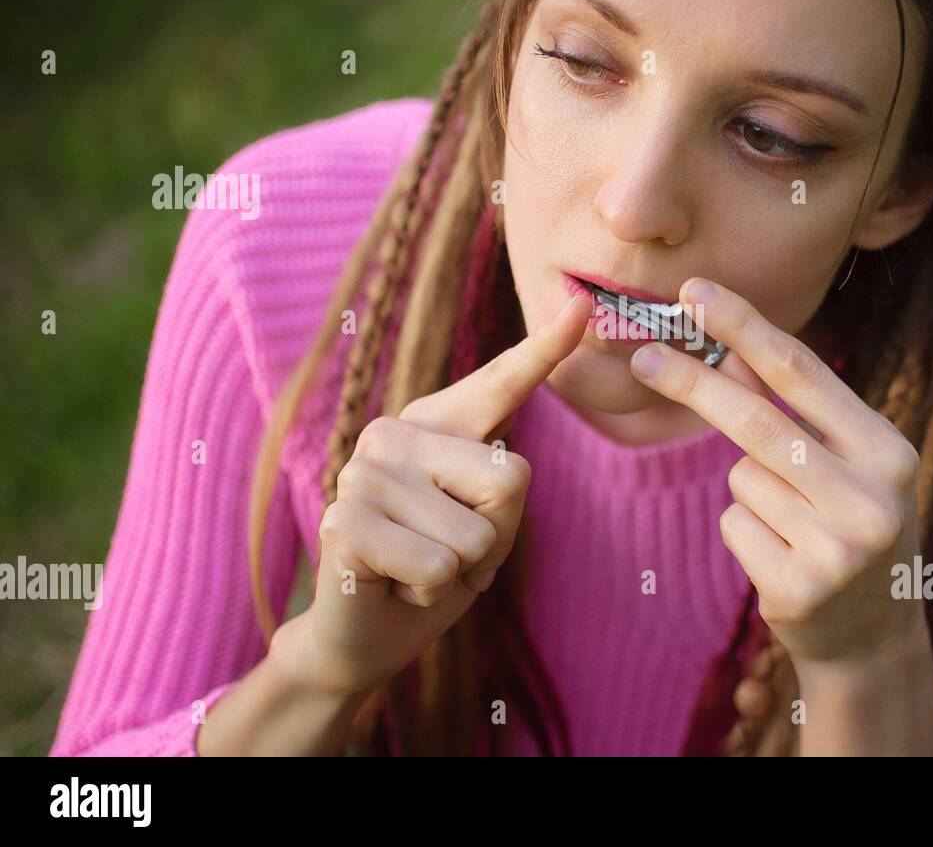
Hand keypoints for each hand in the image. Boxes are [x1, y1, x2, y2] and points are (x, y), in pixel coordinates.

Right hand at [277, 292, 593, 696]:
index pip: (500, 383)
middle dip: (493, 539)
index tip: (582, 305)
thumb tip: (506, 467)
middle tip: (446, 554)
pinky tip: (394, 584)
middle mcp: (395, 432)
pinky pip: (438, 565)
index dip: (545, 348)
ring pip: (476, 532)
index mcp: (436, 424)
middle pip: (510, 479)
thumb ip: (501, 486)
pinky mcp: (342, 520)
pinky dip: (429, 591)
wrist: (369, 635)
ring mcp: (362, 471)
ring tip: (417, 569)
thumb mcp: (490, 525)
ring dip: (458, 572)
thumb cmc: (438, 571)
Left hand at [628, 278, 926, 669]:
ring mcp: (837, 550)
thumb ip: (789, 406)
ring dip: (748, 490)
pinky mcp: (798, 590)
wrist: (874, 635)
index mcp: (889, 451)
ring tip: (795, 523)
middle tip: (645, 357)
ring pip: (741, 479)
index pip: (803, 373)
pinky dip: (745, 531)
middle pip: (758, 422)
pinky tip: (784, 556)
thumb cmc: (850, 524)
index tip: (695, 291)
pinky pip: (734, 525)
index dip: (744, 328)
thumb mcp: (841, 461)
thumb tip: (726, 342)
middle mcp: (872, 499)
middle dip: (695, 383)